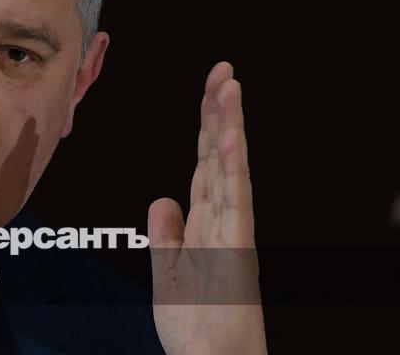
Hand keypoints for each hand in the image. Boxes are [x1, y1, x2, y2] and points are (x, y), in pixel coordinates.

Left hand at [148, 61, 266, 353]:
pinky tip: (230, 137)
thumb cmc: (198, 327)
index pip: (205, 164)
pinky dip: (233, 166)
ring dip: (229, 126)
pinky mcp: (237, 249)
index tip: (210, 90)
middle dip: (220, 112)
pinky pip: (234, 200)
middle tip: (223, 71)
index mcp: (208, 224)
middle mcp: (224, 221)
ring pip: (230, 168)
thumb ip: (167, 236)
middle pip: (219, 156)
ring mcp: (234, 232)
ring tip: (228, 87)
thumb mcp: (169, 275)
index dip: (206, 126)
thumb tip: (162, 200)